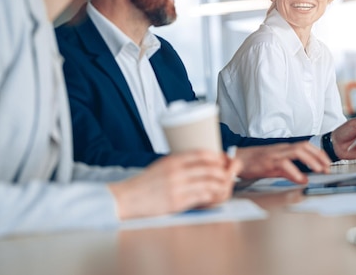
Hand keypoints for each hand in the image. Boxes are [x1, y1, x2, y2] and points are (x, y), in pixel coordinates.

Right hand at [109, 150, 240, 219]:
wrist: (126, 198)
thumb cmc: (144, 183)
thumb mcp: (161, 166)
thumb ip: (179, 163)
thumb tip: (199, 162)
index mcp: (172, 160)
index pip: (202, 153)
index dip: (216, 156)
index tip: (223, 159)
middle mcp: (176, 172)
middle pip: (209, 168)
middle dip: (223, 171)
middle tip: (228, 173)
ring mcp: (177, 187)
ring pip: (208, 183)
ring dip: (220, 184)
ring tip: (224, 185)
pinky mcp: (177, 202)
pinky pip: (201, 197)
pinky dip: (212, 196)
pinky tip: (215, 196)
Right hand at [235, 142, 330, 183]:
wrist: (237, 159)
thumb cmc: (255, 162)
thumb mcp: (275, 167)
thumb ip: (289, 171)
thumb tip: (303, 178)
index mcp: (284, 149)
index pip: (305, 146)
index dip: (318, 153)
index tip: (327, 162)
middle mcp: (281, 149)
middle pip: (304, 146)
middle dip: (319, 156)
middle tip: (327, 167)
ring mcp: (275, 154)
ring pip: (297, 152)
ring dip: (310, 160)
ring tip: (319, 170)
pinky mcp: (268, 162)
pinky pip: (284, 165)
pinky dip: (295, 172)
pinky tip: (301, 179)